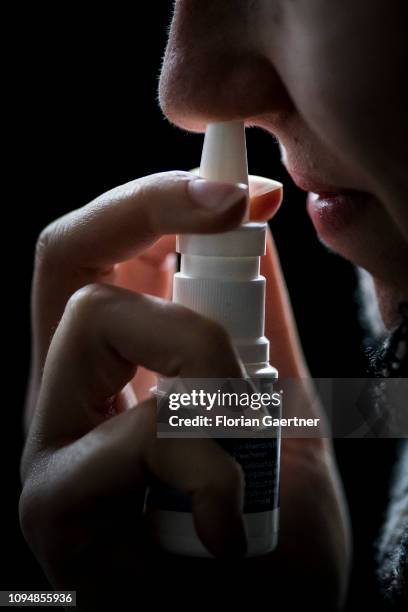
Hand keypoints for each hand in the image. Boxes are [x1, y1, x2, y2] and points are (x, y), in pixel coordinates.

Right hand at [20, 170, 349, 608]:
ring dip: (202, 351)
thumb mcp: (277, 406)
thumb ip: (255, 325)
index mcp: (115, 368)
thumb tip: (253, 235)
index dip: (162, 198)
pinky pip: (135, 424)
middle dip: (151, 209)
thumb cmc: (268, 531)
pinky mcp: (52, 504)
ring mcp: (51, 446)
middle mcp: (67, 395)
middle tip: (232, 206)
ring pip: (97, 317)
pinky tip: (229, 513)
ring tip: (247, 427)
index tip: (248, 188)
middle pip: (66, 256)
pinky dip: (208, 452)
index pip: (102, 252)